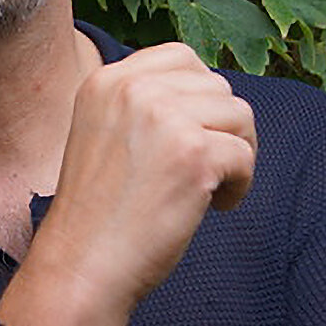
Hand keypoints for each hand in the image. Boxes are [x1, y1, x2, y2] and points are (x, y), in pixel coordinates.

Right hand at [0, 43, 255, 325]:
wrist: (81, 267)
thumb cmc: (97, 215)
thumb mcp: (105, 136)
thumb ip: (145, 107)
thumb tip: (213, 97)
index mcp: (105, 80)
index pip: (180, 58)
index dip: (199, 97)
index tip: (191, 138)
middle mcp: (134, 89)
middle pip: (216, 86)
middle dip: (221, 128)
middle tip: (203, 171)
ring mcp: (164, 118)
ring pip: (239, 116)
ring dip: (235, 154)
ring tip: (208, 190)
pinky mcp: (193, 153)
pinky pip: (245, 155)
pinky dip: (239, 185)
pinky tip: (213, 207)